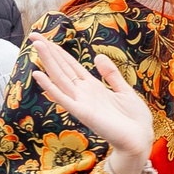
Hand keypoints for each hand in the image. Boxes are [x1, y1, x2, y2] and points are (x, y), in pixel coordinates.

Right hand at [31, 38, 153, 163]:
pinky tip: (38, 75)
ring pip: (60, 78)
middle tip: (33, 35)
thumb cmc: (134, 119)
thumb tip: (97, 56)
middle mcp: (84, 93)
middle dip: (49, 51)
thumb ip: (111, 74)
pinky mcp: (83, 113)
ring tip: (36, 45)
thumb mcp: (124, 90)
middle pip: (62, 68)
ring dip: (48, 61)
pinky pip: (63, 98)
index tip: (45, 38)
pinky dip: (50, 87)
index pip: (71, 65)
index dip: (59, 51)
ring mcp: (81, 102)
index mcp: (93, 87)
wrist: (140, 139)